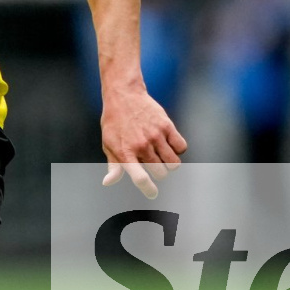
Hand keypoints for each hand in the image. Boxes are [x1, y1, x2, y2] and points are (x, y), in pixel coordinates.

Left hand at [99, 82, 185, 198]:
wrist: (124, 96)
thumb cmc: (114, 123)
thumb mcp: (109, 144)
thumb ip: (113, 166)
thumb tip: (108, 182)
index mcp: (125, 153)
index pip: (140, 178)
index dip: (148, 189)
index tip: (153, 193)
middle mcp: (141, 146)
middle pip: (161, 173)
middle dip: (159, 172)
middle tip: (153, 162)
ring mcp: (155, 135)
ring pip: (174, 163)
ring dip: (170, 163)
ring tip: (162, 155)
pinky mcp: (166, 125)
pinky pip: (181, 147)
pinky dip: (178, 150)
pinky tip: (169, 144)